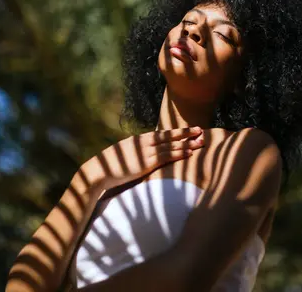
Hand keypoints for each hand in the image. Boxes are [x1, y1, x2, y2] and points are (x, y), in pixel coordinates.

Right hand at [80, 127, 203, 191]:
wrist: (100, 171)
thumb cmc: (113, 165)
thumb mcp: (128, 153)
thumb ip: (139, 151)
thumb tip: (148, 153)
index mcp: (140, 139)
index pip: (163, 134)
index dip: (178, 132)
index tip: (190, 129)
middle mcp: (145, 142)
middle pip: (170, 136)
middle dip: (186, 133)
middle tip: (200, 130)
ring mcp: (146, 152)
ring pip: (171, 146)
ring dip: (187, 144)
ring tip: (200, 142)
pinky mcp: (146, 163)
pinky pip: (166, 157)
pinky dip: (179, 154)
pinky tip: (189, 153)